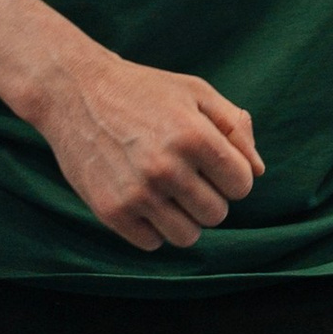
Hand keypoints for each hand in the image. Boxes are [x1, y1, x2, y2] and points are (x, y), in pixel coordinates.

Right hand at [33, 44, 261, 251]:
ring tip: (167, 191)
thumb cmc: (143, 90)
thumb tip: (258, 171)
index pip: (242, 185)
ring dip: (183, 218)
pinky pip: (152, 243)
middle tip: (185, 175)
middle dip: (208, 196)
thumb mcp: (195, 92)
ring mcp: (137, 193)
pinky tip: (142, 199)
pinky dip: (152, 227)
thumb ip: (235, 127)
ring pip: (187, 236)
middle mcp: (166, 167)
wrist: (74, 91)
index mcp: (194, 136)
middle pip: (217, 214)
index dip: (232, 175)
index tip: (212, 162)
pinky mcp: (110, 211)